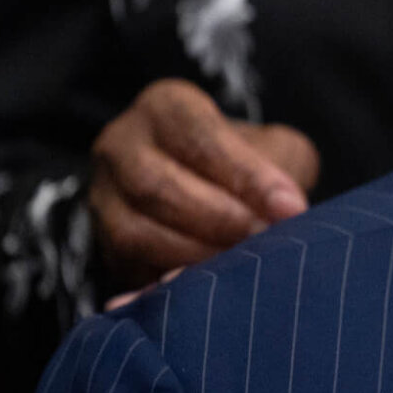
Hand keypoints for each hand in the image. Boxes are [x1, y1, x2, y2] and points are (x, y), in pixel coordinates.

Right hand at [91, 79, 318, 290]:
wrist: (206, 188)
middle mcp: (121, 145)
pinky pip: (128, 268)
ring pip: (135, 232)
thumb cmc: (243, 164)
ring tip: (242, 266)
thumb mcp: (272, 147)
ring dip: (194, 255)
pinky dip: (170, 282)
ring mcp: (102, 196)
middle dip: (219, 220)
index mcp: (166, 107)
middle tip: (265, 241)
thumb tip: (286, 212)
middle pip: (158, 186)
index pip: (200, 138)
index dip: (247, 177)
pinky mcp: (102, 244)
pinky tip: (210, 285)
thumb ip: (281, 169)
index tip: (290, 209)